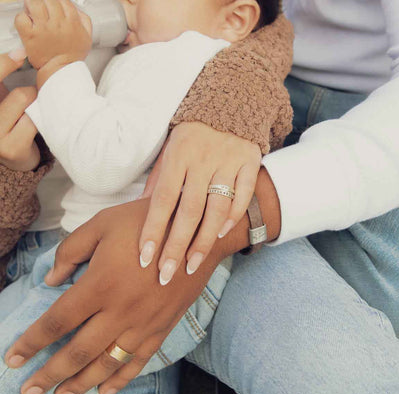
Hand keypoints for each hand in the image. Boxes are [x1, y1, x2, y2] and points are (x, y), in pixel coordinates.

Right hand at [0, 54, 39, 170]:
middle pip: (11, 90)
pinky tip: (38, 124)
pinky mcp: (11, 148)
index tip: (20, 54)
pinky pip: (33, 120)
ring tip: (34, 111)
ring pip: (22, 100)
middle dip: (27, 89)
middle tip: (33, 95)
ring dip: (34, 102)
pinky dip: (40, 118)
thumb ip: (0, 82)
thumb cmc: (7, 123)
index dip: (2, 64)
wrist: (15, 160)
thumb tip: (19, 53)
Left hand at [4, 168, 279, 393]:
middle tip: (28, 391)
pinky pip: (139, 360)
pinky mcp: (163, 326)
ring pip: (107, 363)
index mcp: (101, 283)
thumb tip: (50, 279)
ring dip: (81, 383)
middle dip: (49, 374)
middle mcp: (120, 310)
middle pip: (78, 351)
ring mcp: (144, 322)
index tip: (13, 358)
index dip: (32, 342)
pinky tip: (105, 390)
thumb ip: (72, 250)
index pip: (58, 320)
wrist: (194, 231)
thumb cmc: (146, 223)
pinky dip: (121, 379)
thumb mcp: (103, 224)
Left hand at [15, 0, 91, 81]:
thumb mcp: (87, 39)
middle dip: (45, 3)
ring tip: (33, 12)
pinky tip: (28, 24)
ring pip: (34, 3)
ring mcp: (43, 29)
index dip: (58, 2)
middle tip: (44, 10)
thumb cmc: (72, 57)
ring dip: (32, 5)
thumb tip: (77, 10)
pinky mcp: (30, 35)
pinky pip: (22, 18)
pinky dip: (22, 18)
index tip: (54, 7)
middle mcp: (58, 24)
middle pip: (49, 0)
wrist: (61, 72)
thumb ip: (85, 21)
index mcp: (73, 23)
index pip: (64, 1)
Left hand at [139, 122, 261, 284]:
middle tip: (166, 274)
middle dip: (177, 246)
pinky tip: (219, 235)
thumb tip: (140, 211)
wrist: (229, 106)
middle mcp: (203, 159)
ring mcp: (229, 161)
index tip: (144, 258)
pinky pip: (243, 194)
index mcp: (178, 155)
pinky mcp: (250, 162)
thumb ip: (158, 179)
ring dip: (204, 240)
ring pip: (217, 207)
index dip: (153, 229)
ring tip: (192, 265)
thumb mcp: (170, 150)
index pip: (162, 199)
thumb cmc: (192, 135)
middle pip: (189, 210)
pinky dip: (233, 217)